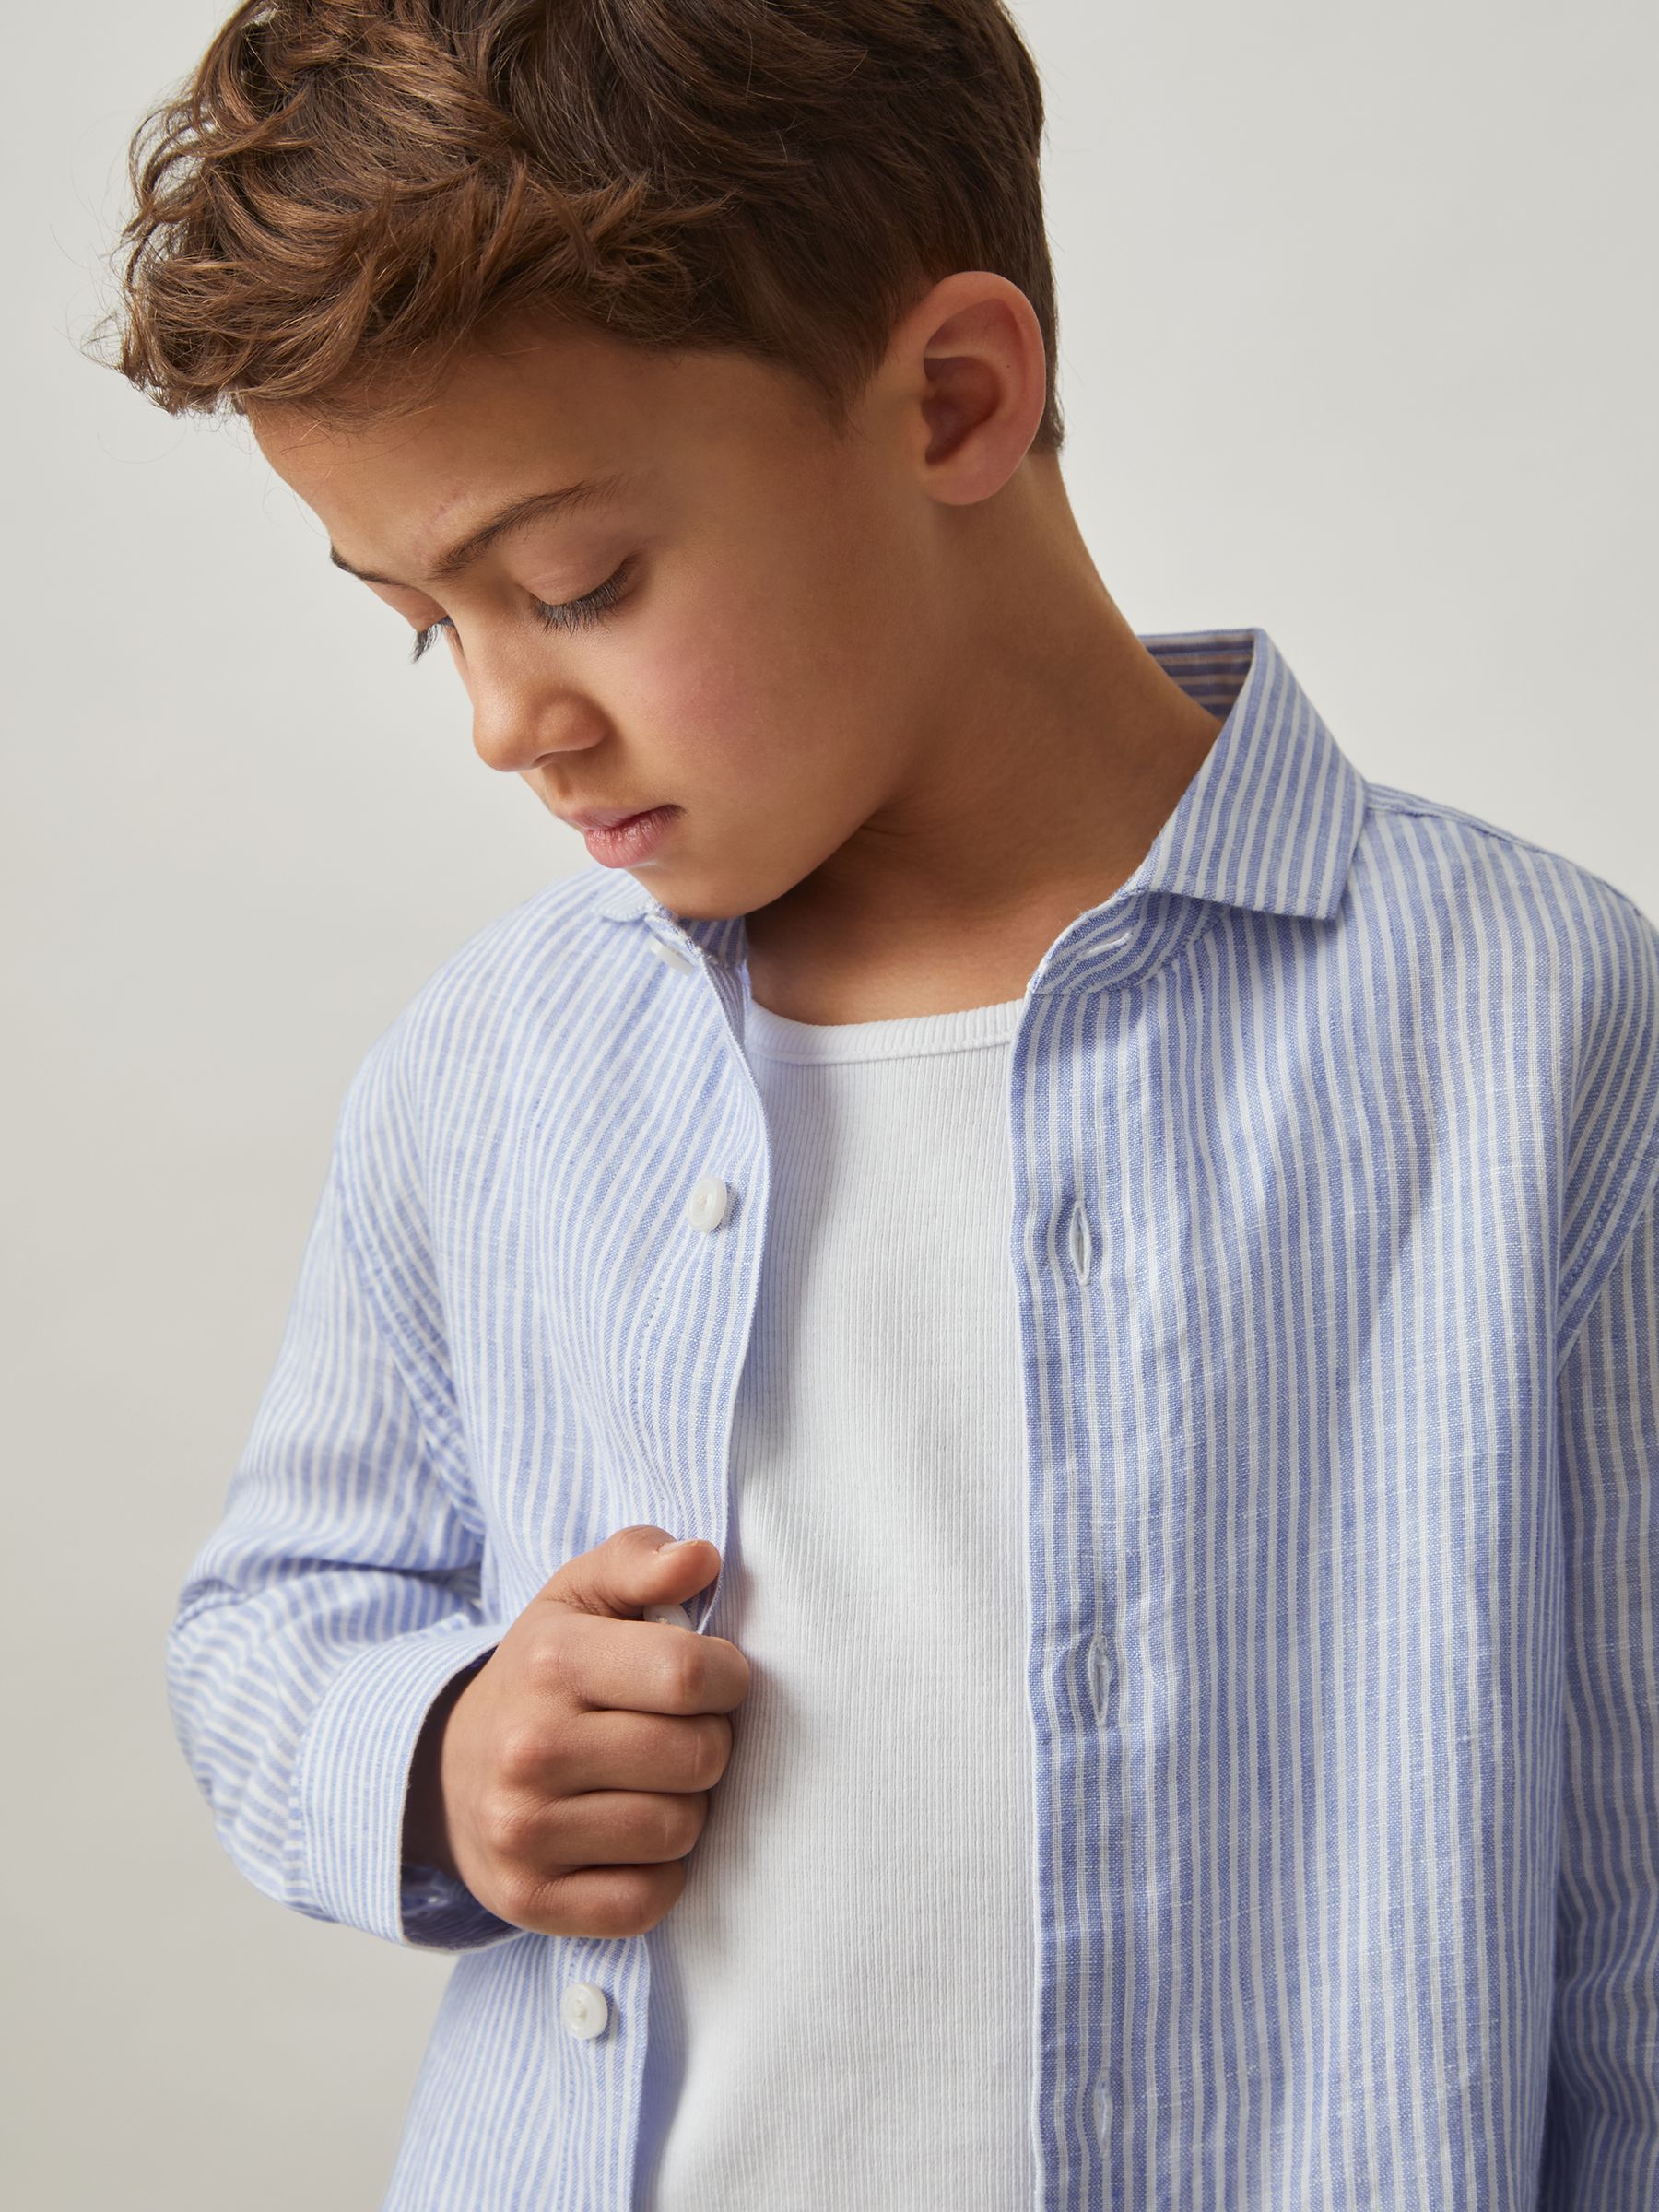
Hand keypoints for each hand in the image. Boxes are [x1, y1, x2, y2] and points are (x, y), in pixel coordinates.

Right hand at [405, 1526, 749, 1937]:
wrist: (449, 1769)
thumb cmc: (542, 1673)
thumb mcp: (580, 1596)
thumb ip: (641, 1560)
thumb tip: (701, 1558)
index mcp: (550, 1663)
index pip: (689, 1673)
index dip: (727, 1675)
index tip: (714, 1676)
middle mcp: (529, 1749)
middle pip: (697, 1756)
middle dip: (710, 1740)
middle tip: (679, 1732)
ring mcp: (524, 1833)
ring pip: (679, 1830)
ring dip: (686, 1807)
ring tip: (653, 1782)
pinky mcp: (530, 1901)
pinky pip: (647, 1901)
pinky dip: (658, 1875)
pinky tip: (633, 1840)